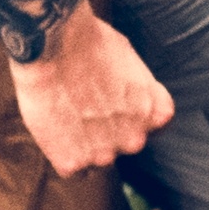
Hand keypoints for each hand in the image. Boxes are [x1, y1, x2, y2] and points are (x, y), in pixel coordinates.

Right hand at [12, 5, 176, 174]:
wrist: (54, 44)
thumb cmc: (89, 41)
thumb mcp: (130, 59)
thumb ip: (136, 88)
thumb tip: (126, 93)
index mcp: (154, 114)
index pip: (150, 129)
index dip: (128, 117)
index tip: (111, 104)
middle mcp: (135, 139)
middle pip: (120, 145)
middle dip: (104, 131)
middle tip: (82, 106)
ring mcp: (104, 154)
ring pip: (95, 159)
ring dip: (82, 144)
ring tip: (65, 112)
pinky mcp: (73, 162)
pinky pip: (70, 169)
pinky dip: (61, 153)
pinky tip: (54, 128)